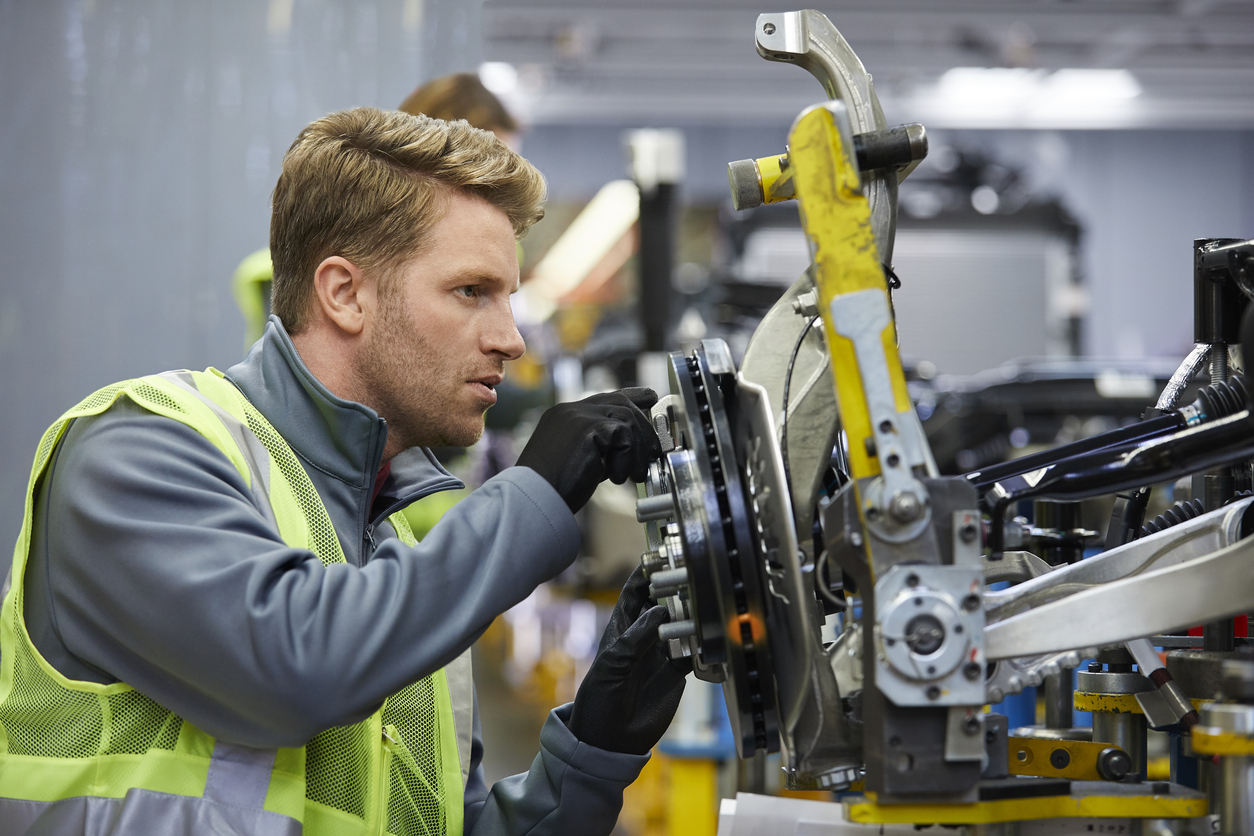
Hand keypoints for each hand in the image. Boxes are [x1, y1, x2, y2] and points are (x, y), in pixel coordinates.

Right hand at [516, 388, 661, 512]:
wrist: (534, 497)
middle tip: (655, 450)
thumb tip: (627, 447)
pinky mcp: (589, 427)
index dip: (631, 396)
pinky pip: (624, 436)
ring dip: (639, 450)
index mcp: (565, 416)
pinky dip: (627, 459)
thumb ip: (599, 446)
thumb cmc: (553, 487)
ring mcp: (579, 415)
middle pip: (620, 402)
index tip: (650, 398)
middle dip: (644, 425)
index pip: (604, 398)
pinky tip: (616, 478)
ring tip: (637, 475)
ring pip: (627, 418)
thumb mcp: (578, 459)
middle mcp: (571, 410)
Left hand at [567, 565, 690, 754]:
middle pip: (664, 602)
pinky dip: (705, 644)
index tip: (662, 554)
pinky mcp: (677, 672)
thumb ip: (638, 637)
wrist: (608, 739)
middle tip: (695, 575)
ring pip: (683, 624)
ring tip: (709, 602)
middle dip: (678, 588)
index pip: (636, 590)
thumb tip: (662, 611)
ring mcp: (662, 652)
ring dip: (694, 615)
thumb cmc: (600, 698)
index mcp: (623, 627)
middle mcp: (644, 635)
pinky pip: (695, 652)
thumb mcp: (614, 663)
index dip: (647, 572)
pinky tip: (714, 636)